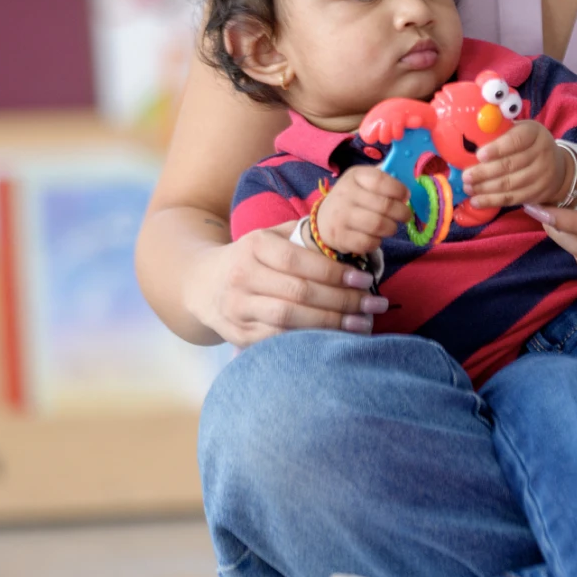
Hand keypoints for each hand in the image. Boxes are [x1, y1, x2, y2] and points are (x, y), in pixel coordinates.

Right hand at [181, 223, 390, 347]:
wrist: (202, 283)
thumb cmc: (251, 257)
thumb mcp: (270, 236)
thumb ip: (304, 236)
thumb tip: (351, 243)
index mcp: (253, 247)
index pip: (298, 261)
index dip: (333, 272)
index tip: (364, 280)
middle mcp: (242, 277)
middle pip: (298, 293)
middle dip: (342, 301)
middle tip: (375, 305)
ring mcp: (237, 309)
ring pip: (289, 319)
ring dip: (330, 324)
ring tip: (362, 325)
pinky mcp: (237, 335)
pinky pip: (278, 340)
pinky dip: (309, 341)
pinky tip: (335, 340)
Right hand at [316, 166, 410, 255]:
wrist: (324, 220)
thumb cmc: (353, 198)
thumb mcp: (363, 181)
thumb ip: (384, 177)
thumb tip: (409, 174)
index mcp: (354, 176)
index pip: (380, 180)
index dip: (399, 189)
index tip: (406, 196)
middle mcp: (345, 194)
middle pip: (385, 205)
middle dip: (402, 212)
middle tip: (406, 215)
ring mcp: (341, 216)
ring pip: (379, 225)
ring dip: (391, 228)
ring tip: (391, 226)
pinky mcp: (340, 237)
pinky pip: (368, 243)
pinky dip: (377, 242)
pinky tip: (376, 237)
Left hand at [463, 120, 569, 209]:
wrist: (557, 167)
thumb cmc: (527, 145)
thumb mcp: (519, 131)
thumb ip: (499, 134)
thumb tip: (469, 140)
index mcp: (534, 133)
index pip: (516, 140)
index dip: (497, 148)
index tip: (479, 155)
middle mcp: (542, 153)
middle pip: (511, 165)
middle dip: (485, 172)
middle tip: (466, 176)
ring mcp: (542, 175)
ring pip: (510, 184)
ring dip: (485, 188)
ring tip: (468, 188)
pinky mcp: (538, 193)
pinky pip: (512, 199)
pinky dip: (492, 201)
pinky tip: (476, 201)